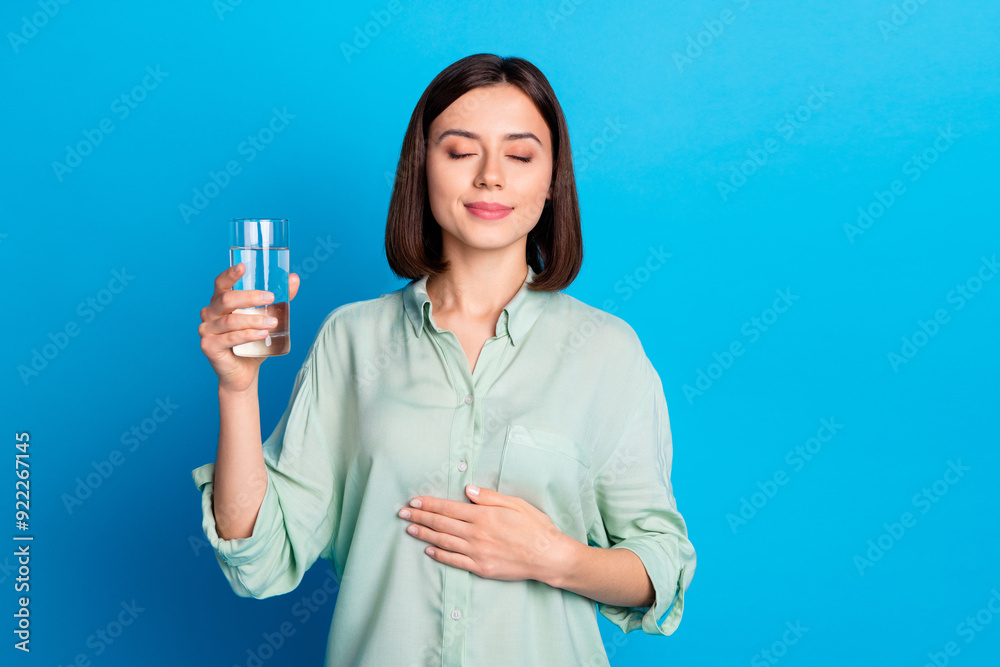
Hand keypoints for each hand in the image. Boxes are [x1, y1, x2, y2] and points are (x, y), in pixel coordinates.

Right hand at [198, 263, 299, 393]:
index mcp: (219, 302)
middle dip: (250, 297)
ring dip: (253, 320)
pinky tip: (262, 334)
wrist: (244, 373)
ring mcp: (206, 330)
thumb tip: (293, 278)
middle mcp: (209, 313)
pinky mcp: (209, 346)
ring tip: (273, 323)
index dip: (230, 274)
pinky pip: (230, 338)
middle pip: (227, 300)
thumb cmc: (253, 342)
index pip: (221, 284)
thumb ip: (278, 299)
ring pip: (231, 321)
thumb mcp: (267, 318)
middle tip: (271, 297)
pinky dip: (248, 335)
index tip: (243, 266)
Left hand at [398, 485, 578, 585]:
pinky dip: (440, 555)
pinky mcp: (481, 568)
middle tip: (403, 514)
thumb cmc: (536, 527)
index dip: (429, 505)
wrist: (548, 556)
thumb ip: (489, 497)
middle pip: (441, 524)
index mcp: (484, 515)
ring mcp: (478, 553)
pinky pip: (455, 561)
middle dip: (420, 518)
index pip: (449, 508)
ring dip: (424, 535)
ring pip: (444, 542)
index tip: (414, 502)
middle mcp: (477, 534)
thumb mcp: (516, 503)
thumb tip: (467, 490)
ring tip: (409, 530)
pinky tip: (429, 550)